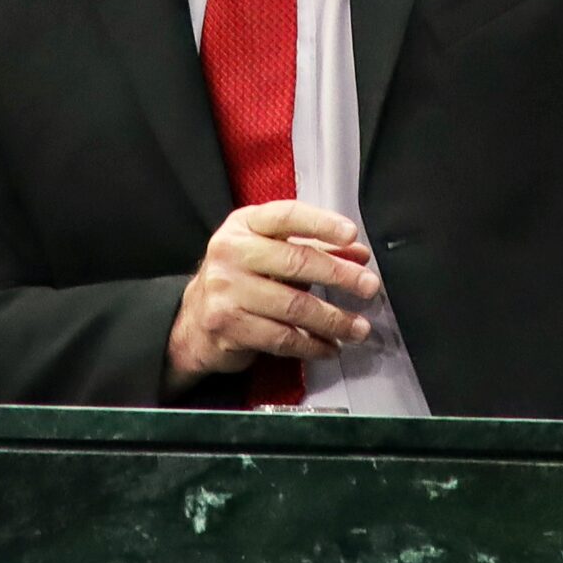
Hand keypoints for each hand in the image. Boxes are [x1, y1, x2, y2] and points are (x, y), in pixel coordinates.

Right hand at [165, 200, 381, 391]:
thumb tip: (358, 255)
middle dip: (339, 275)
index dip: (321, 223)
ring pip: (293, 306)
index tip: (351, 234)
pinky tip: (330, 346)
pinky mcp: (228, 326)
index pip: (286, 216)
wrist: (193, 321)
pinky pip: (282, 337)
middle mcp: (231, 253)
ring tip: (359, 327)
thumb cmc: (239, 279)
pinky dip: (312, 345)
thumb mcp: (269, 252)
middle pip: (295, 262)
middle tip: (368, 286)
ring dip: (333, 319)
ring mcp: (226, 291)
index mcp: (243, 226)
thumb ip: (313, 249)